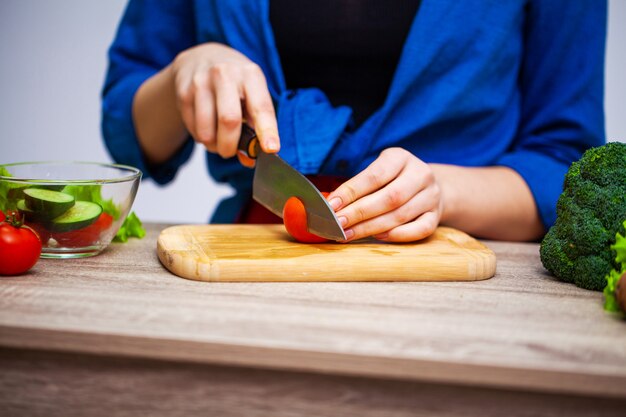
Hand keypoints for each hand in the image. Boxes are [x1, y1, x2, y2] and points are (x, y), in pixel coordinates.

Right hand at [171, 42, 278, 165]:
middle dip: (230, 145)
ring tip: (218, 140)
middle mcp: (225, 74)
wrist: (202, 57)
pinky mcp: (184, 92)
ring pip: (206, 130)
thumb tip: (249, 159)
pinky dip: (201, 137)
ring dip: (213, 145)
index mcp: (250, 75)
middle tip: (230, 152)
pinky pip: (192, 129)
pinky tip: (206, 127)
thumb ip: (255, 124)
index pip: (260, 107)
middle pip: (229, 120)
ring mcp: (201, 82)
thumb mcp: (252, 92)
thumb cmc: (234, 81)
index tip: (270, 148)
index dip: (267, 130)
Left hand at [327, 148, 442, 241]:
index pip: (375, 176)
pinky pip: (420, 229)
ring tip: (348, 234)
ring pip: (401, 215)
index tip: (331, 205)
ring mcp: (431, 196)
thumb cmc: (391, 180)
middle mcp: (421, 174)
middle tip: (337, 224)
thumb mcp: (377, 172)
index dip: (351, 191)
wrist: (426, 186)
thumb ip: (357, 186)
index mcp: (401, 158)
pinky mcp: (436, 216)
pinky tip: (378, 237)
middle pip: (389, 197)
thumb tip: (331, 205)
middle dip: (358, 213)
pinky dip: (398, 235)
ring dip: (371, 227)